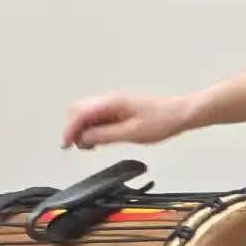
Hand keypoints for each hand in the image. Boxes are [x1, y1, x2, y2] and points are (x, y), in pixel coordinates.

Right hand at [61, 92, 192, 150]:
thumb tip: (84, 138)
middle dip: (73, 128)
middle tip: (81, 147)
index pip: (79, 114)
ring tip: (91, 145)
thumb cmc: (161, 121)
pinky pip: (96, 115)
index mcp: (111, 103)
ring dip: (82, 128)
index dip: (69, 130)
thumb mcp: (132, 133)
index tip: (66, 145)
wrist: (179, 114)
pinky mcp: (117, 108)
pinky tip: (100, 138)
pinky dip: (91, 126)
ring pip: (84, 112)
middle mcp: (109, 99)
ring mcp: (112, 102)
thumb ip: (105, 136)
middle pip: (77, 110)